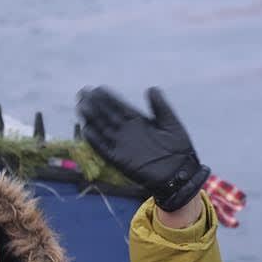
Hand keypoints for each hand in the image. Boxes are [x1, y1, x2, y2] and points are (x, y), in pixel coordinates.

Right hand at [76, 86, 209, 212]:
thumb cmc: (179, 148)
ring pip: (103, 129)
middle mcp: (127, 132)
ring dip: (92, 118)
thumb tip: (151, 88)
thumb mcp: (171, 123)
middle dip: (95, 104)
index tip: (97, 88)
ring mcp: (122, 145)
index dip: (108, 98)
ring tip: (81, 106)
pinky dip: (95, 141)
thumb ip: (160, 106)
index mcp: (139, 121)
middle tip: (83, 93)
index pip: (120, 107)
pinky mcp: (119, 160)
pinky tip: (86, 130)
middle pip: (107, 116)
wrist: (180, 173)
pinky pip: (104, 149)